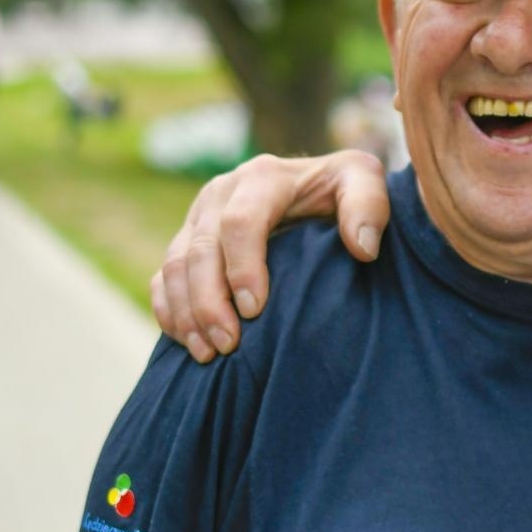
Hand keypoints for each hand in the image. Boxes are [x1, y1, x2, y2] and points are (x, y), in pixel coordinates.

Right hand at [150, 150, 389, 361]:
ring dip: (187, 312)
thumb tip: (362, 248)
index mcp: (263, 177)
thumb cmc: (342, 190)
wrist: (316, 185)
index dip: (242, 267)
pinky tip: (189, 342)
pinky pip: (163, 278)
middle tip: (228, 345)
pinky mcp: (185, 241)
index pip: (240, 222)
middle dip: (209, 301)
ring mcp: (198, 217)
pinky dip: (170, 311)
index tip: (255, 310)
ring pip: (175, 266)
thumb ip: (368, 206)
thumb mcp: (364, 181)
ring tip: (208, 353)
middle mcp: (221, 192)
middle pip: (201, 249)